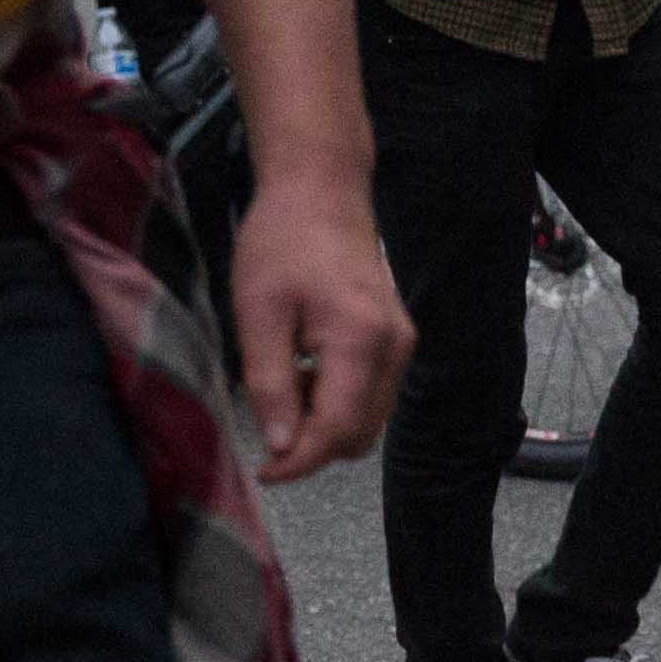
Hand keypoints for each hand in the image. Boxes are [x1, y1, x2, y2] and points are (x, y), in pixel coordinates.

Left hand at [224, 171, 410, 481]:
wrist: (321, 190)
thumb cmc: (281, 242)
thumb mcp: (258, 313)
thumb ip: (270, 384)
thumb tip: (281, 448)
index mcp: (361, 341)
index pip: (337, 431)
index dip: (298, 463)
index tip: (262, 471)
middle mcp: (395, 349)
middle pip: (359, 436)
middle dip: (313, 447)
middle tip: (266, 423)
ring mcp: (402, 345)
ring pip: (368, 421)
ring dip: (325, 426)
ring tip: (283, 389)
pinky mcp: (397, 340)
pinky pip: (372, 396)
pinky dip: (337, 403)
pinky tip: (304, 373)